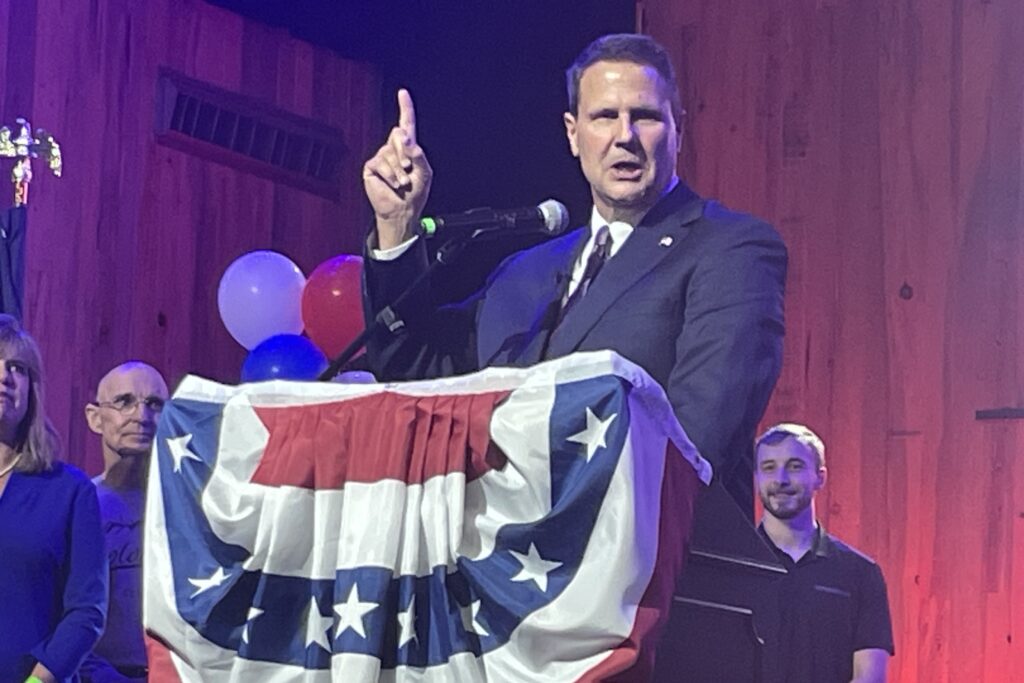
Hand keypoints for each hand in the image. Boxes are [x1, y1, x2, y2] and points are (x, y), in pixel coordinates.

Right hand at [362, 89, 432, 248]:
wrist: (403, 211)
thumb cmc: (415, 193)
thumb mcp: (425, 172)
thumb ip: (418, 154)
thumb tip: (405, 137)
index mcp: (408, 148)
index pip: (406, 124)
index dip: (405, 108)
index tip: (403, 93)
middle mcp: (393, 149)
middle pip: (398, 135)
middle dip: (405, 152)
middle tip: (409, 170)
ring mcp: (381, 157)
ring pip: (389, 151)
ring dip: (399, 169)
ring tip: (402, 182)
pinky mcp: (371, 167)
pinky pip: (380, 163)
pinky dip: (389, 175)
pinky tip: (393, 184)